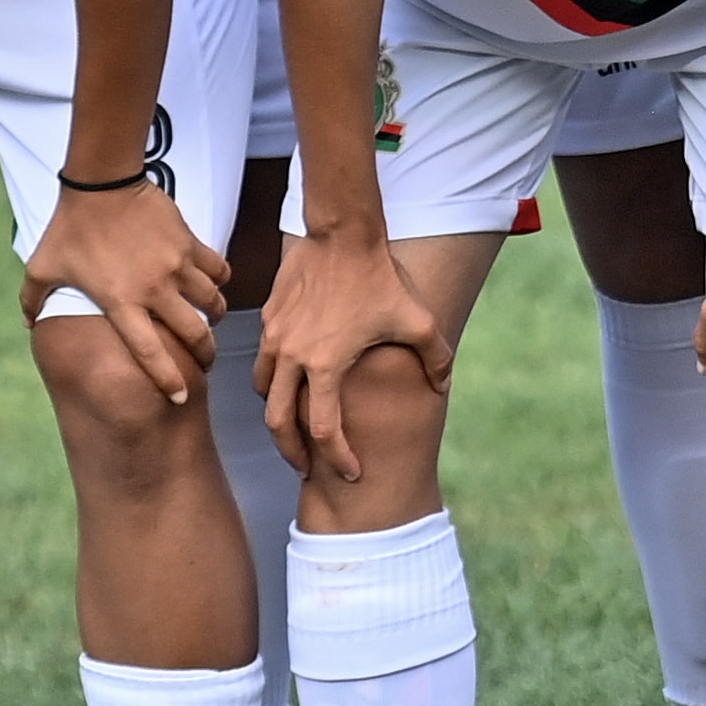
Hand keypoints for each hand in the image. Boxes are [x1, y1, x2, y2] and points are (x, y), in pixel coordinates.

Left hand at [27, 181, 229, 404]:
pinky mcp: (189, 243)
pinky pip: (218, 269)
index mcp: (120, 302)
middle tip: (205, 359)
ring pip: (212, 302)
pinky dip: (220, 280)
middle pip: (193, 333)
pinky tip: (213, 283)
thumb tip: (27, 324)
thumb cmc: (70, 227)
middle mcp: (154, 289)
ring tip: (209, 318)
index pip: (149, 352)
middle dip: (204, 353)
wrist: (101, 182)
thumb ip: (33, 299)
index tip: (179, 397)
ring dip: (213, 315)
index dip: (167, 379)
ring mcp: (176, 265)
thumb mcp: (42, 266)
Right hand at [255, 222, 445, 486]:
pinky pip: (263, 359)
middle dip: (291, 451)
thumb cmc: (380, 277)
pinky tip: (291, 379)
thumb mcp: (418, 319)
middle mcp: (292, 356)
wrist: (343, 233)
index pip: (323, 431)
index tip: (352, 473)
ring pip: (262, 390)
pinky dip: (271, 379)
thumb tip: (443, 385)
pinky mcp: (269, 318)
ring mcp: (275, 337)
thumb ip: (436, 356)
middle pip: (277, 422)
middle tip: (305, 468)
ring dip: (276, 414)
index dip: (338, 458)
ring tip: (293, 426)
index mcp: (325, 365)